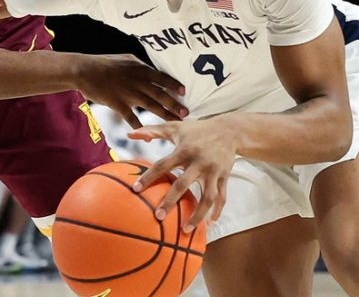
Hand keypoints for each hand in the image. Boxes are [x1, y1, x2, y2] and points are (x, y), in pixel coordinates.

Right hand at [75, 54, 186, 127]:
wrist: (84, 70)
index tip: (183, 92)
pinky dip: (140, 126)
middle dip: (174, 104)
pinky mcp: (117, 103)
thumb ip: (139, 65)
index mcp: (139, 68)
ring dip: (164, 114)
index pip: (161, 77)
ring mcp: (127, 92)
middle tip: (186, 112)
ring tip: (175, 121)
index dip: (173, 85)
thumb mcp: (125, 59)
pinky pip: (132, 117)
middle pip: (160, 94)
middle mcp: (136, 80)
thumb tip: (151, 70)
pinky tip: (148, 135)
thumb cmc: (104, 63)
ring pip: (151, 105)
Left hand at [127, 117, 237, 232]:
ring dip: (197, 215)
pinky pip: (222, 198)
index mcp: (184, 150)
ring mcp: (213, 172)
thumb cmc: (197, 130)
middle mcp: (199, 162)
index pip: (163, 164)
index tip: (135, 189)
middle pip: (183, 184)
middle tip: (158, 217)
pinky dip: (217, 212)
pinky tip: (208, 225)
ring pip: (207, 197)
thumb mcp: (174, 127)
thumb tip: (128, 135)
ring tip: (185, 231)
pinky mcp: (224, 178)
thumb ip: (151, 131)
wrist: (229, 130)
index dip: (149, 177)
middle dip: (171, 201)